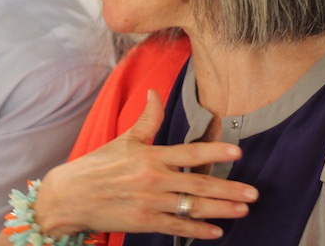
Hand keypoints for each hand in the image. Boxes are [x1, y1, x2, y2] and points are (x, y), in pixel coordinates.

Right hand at [35, 89, 257, 240]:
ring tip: (242, 209)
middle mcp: (152, 180)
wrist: (71, 196)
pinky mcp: (144, 222)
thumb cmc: (97, 166)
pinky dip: (197, 231)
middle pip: (198, 186)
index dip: (214, 153)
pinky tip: (216, 231)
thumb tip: (155, 93)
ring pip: (192, 208)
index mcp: (149, 156)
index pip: (189, 154)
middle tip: (253, 192)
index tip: (237, 154)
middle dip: (228, 189)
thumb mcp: (123, 140)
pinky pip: (177, 228)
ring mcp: (149, 204)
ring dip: (221, 210)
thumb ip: (146, 119)